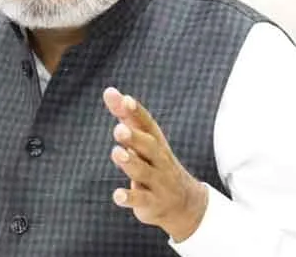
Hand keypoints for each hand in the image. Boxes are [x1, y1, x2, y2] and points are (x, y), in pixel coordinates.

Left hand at [103, 87, 207, 242]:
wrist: (186, 204)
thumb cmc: (156, 164)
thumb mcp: (145, 141)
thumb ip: (126, 117)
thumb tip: (109, 91)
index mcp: (156, 142)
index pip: (147, 124)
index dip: (136, 112)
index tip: (125, 99)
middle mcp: (159, 160)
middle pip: (149, 146)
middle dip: (135, 137)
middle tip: (118, 129)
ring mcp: (158, 182)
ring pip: (143, 171)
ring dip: (130, 162)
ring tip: (117, 153)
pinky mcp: (152, 203)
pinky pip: (141, 200)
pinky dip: (129, 197)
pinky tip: (117, 195)